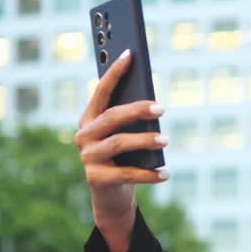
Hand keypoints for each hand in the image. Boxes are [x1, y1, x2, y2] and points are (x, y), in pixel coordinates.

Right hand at [75, 50, 168, 246]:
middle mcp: (84, 135)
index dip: (115, 72)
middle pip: (112, 116)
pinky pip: (126, 173)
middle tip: (162, 108)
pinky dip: (148, 174)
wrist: (112, 197)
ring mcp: (87, 157)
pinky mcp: (96, 178)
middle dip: (138, 109)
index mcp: (90, 119)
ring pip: (119, 143)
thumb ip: (132, 120)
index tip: (130, 53)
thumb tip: (154, 103)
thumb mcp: (126, 136)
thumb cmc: (123, 159)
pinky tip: (165, 173)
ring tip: (166, 140)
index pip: (101, 91)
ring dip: (145, 140)